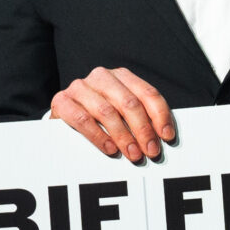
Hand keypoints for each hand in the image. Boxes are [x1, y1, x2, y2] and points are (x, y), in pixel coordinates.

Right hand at [52, 66, 175, 162]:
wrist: (64, 113)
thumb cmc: (99, 115)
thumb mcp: (122, 111)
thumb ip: (141, 118)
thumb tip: (162, 137)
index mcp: (121, 76)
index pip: (147, 93)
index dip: (160, 116)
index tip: (167, 137)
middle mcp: (102, 77)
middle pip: (129, 103)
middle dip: (143, 130)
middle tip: (151, 151)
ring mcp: (80, 87)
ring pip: (107, 112)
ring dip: (124, 137)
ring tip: (133, 154)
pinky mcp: (62, 101)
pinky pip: (84, 120)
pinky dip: (99, 136)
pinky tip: (110, 149)